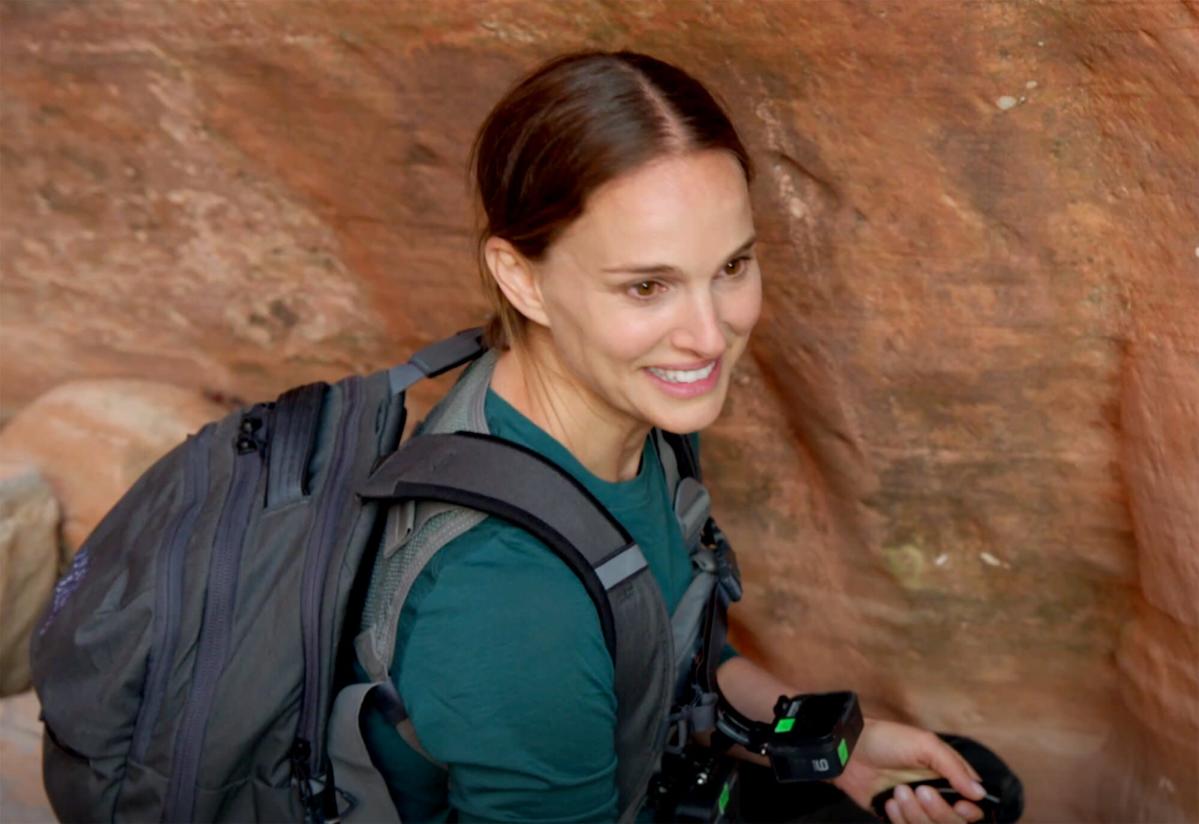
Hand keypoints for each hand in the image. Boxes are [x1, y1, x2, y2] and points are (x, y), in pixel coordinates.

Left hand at [831, 718, 986, 823]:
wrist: (850, 751)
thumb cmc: (886, 739)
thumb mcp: (925, 744)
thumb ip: (954, 767)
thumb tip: (979, 792)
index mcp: (948, 777)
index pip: (972, 806)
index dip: (968, 811)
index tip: (960, 806)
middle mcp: (936, 796)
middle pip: (953, 821)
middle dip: (939, 811)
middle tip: (920, 791)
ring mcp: (916, 809)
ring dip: (915, 814)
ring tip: (899, 791)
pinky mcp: (898, 818)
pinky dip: (900, 820)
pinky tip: (889, 801)